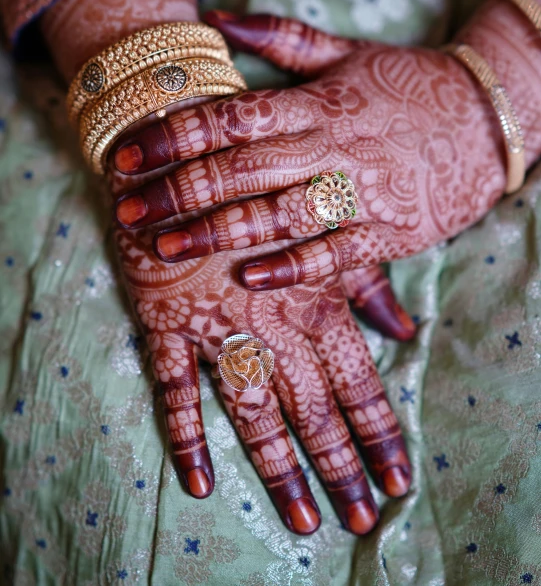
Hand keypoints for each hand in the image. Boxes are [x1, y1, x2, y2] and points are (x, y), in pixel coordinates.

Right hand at [109, 152, 411, 536]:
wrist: (182, 151)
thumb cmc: (258, 188)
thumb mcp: (319, 230)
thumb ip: (364, 282)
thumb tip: (405, 329)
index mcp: (313, 299)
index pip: (357, 379)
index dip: (378, 432)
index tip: (397, 484)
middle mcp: (272, 321)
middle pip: (312, 407)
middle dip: (340, 466)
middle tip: (359, 520)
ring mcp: (215, 325)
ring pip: (253, 411)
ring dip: (278, 468)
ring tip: (301, 519)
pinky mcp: (166, 322)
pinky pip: (173, 388)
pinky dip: (185, 436)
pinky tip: (199, 483)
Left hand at [111, 12, 505, 291]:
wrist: (490, 115)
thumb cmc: (408, 83)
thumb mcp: (346, 51)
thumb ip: (279, 35)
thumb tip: (214, 20)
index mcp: (318, 102)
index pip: (233, 118)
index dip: (174, 135)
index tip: (126, 154)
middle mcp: (333, 147)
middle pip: (242, 169)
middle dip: (177, 190)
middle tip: (126, 209)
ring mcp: (362, 192)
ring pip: (280, 215)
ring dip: (218, 232)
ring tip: (166, 247)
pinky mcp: (390, 232)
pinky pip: (336, 254)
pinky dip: (293, 266)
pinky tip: (249, 277)